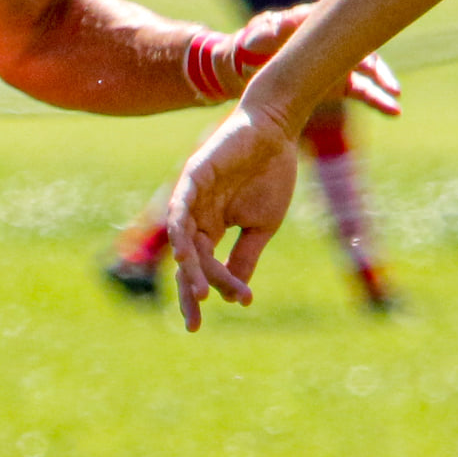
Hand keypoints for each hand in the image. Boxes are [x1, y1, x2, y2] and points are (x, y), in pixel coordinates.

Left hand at [166, 103, 298, 327]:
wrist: (278, 133)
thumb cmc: (271, 174)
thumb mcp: (260, 226)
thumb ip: (244, 258)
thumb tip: (234, 295)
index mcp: (210, 228)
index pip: (202, 267)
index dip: (213, 290)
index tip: (234, 307)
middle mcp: (195, 216)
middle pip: (186, 262)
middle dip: (189, 292)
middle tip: (193, 323)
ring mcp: (191, 197)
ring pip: (183, 242)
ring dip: (190, 270)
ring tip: (199, 295)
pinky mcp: (193, 177)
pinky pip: (179, 210)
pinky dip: (180, 233)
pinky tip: (185, 256)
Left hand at [208, 9, 400, 116]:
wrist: (247, 70)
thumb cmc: (249, 49)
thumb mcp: (252, 40)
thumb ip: (261, 34)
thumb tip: (262, 32)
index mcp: (313, 22)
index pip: (338, 20)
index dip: (353, 26)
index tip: (365, 36)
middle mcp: (331, 40)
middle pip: (359, 44)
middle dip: (372, 57)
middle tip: (380, 73)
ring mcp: (338, 61)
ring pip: (366, 68)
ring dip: (381, 79)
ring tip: (393, 92)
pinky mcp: (339, 83)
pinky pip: (363, 91)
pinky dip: (378, 99)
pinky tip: (394, 110)